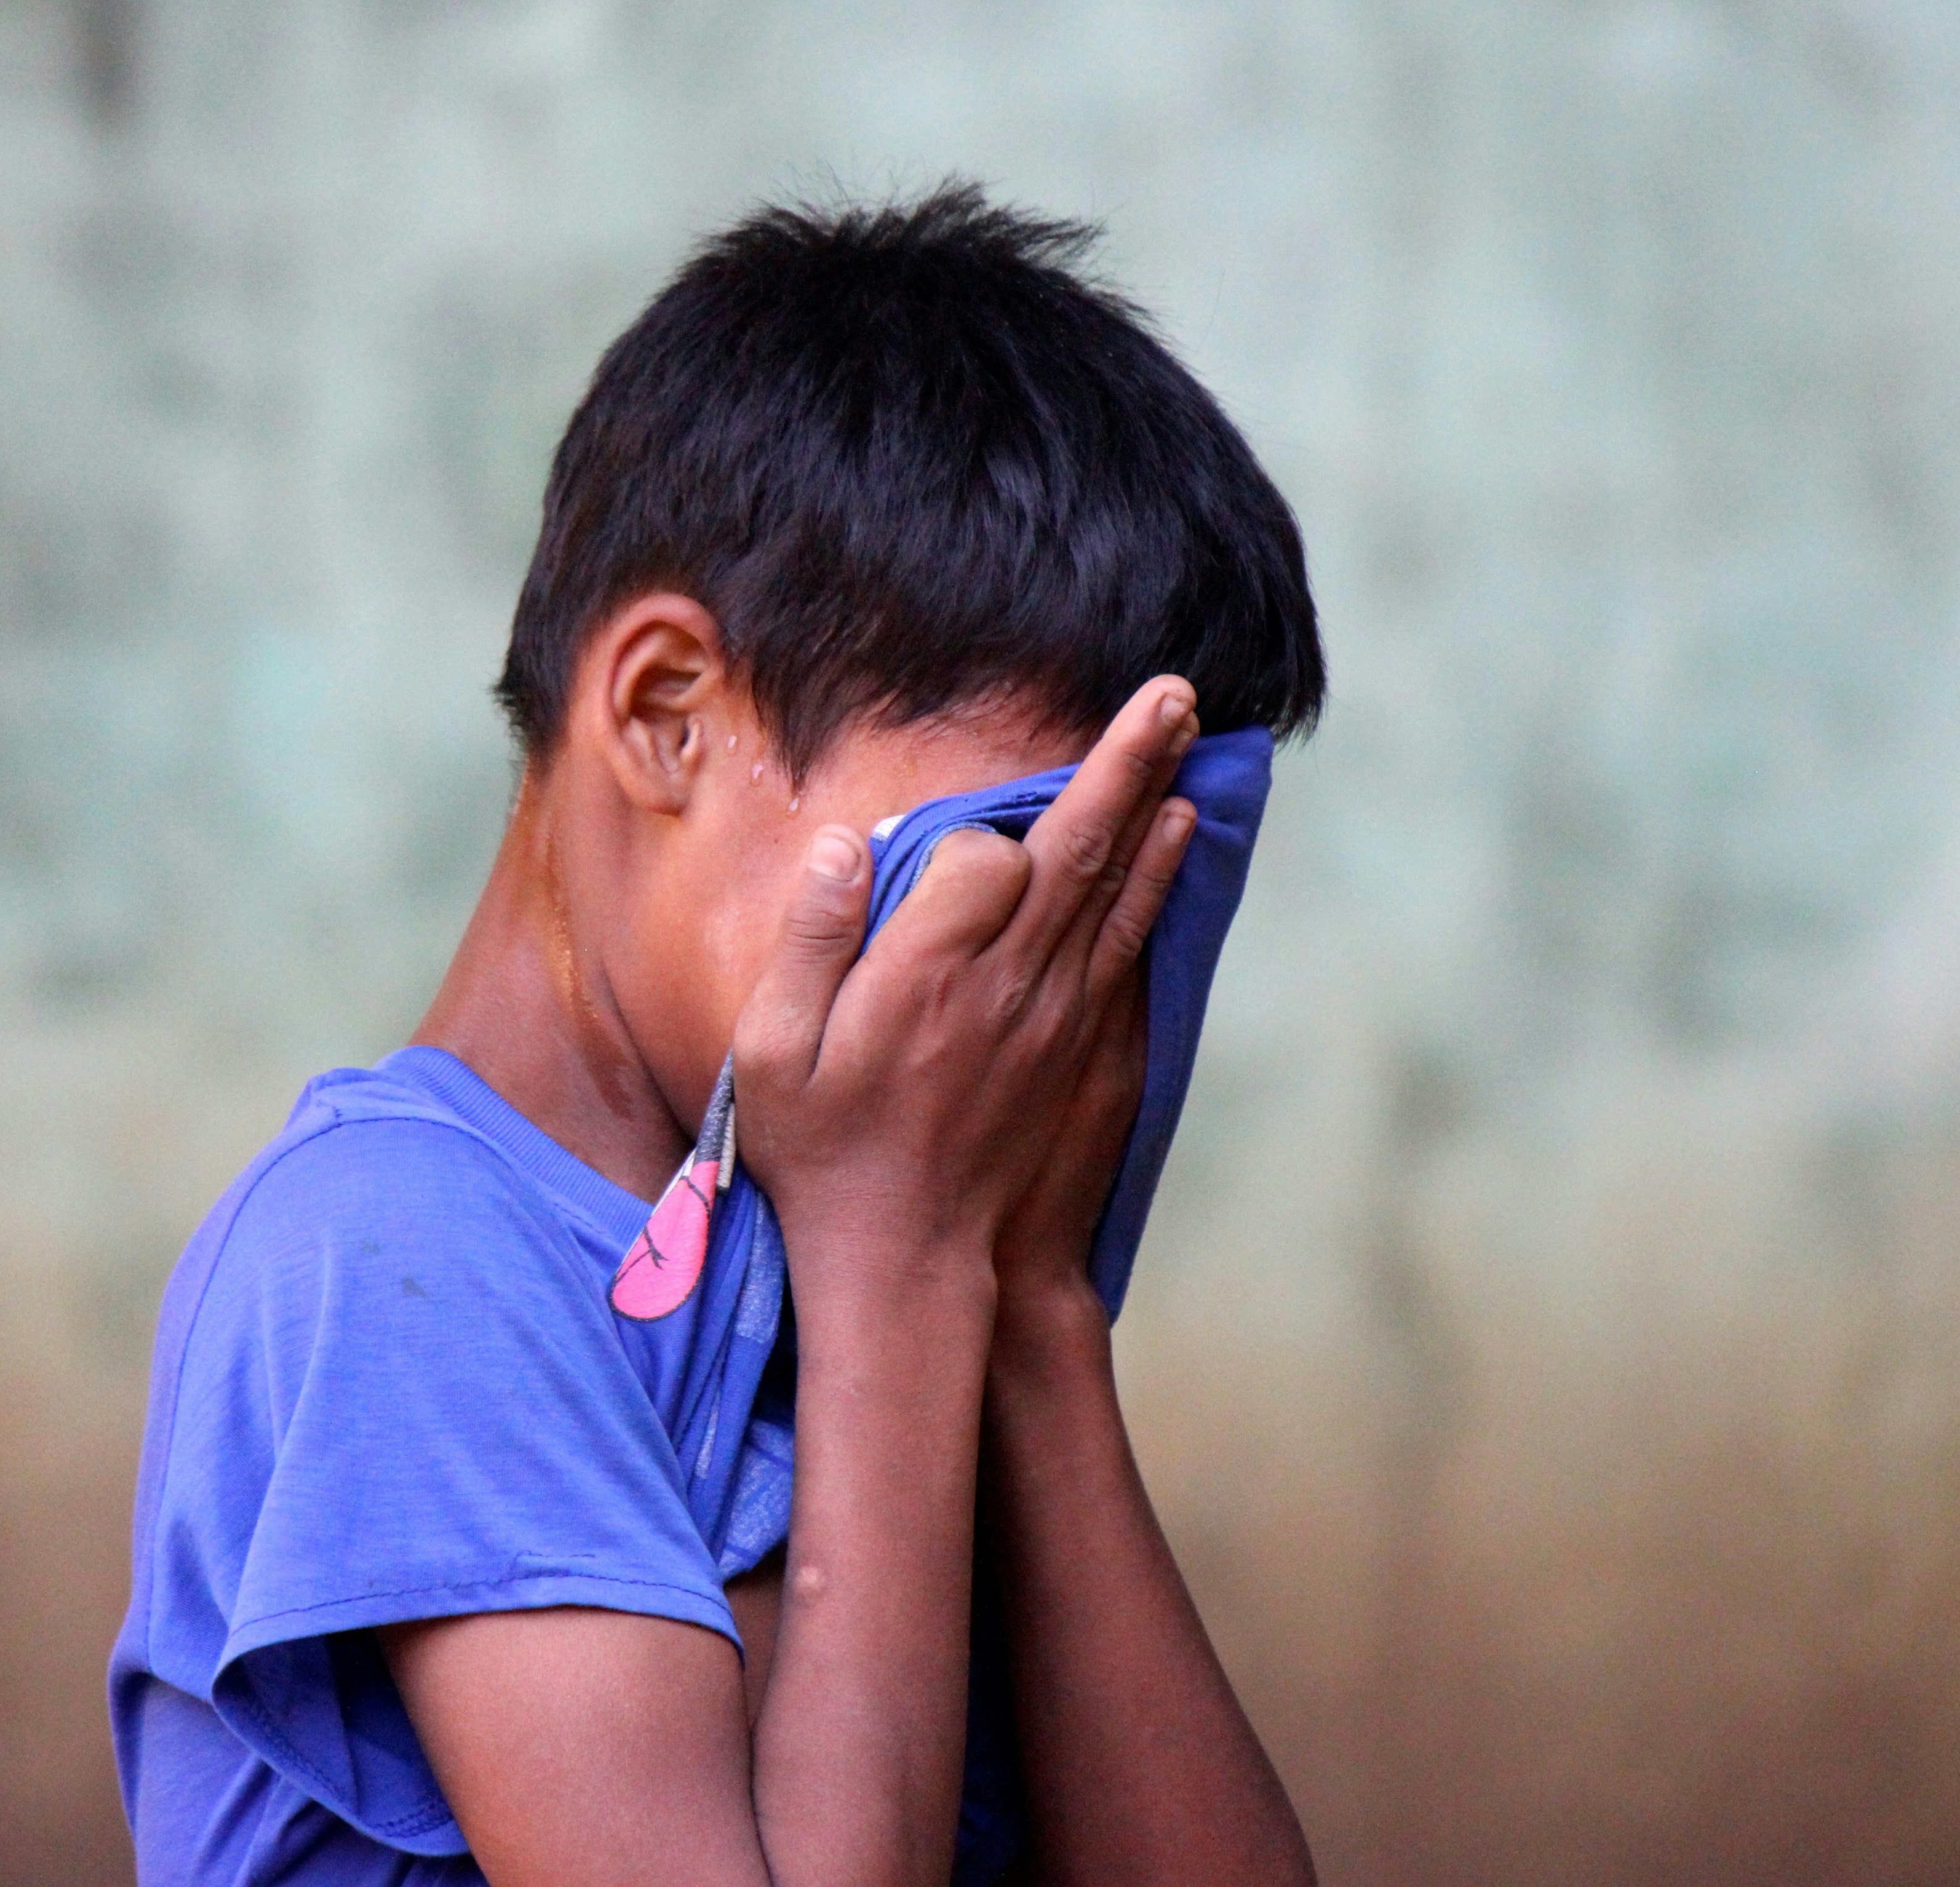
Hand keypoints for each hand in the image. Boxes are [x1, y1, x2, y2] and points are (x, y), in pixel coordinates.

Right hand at [729, 677, 1200, 1301]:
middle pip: (1079, 846)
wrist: (916, 1270)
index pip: (978, 855)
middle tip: (1171, 689)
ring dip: (1154, 804)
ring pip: (1120, 888)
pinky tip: (1172, 839)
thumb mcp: (774, 1056)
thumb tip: (848, 845)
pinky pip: (1134, 946)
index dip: (963, 837)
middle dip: (1125, 760)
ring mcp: (1064, 1020)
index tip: (933, 853)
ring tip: (1185, 735)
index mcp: (930, 974)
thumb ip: (810, 941)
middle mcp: (1013, 986)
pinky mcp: (1094, 1054)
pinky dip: (1157, 883)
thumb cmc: (825, 1160)